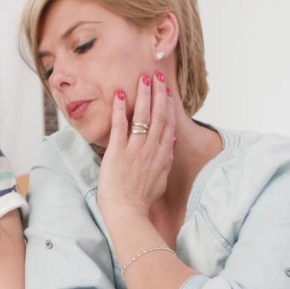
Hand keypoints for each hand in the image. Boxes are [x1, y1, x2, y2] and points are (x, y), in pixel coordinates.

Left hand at [97, 72, 177, 216]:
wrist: (128, 212)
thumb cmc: (141, 199)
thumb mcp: (161, 179)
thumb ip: (166, 159)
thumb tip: (171, 141)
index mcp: (162, 156)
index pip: (168, 124)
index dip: (168, 105)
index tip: (167, 90)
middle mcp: (152, 150)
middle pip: (159, 116)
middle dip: (159, 94)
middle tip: (158, 76)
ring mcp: (135, 150)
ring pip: (143, 117)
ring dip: (144, 96)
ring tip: (144, 79)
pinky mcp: (117, 153)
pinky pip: (120, 127)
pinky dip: (121, 110)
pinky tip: (121, 96)